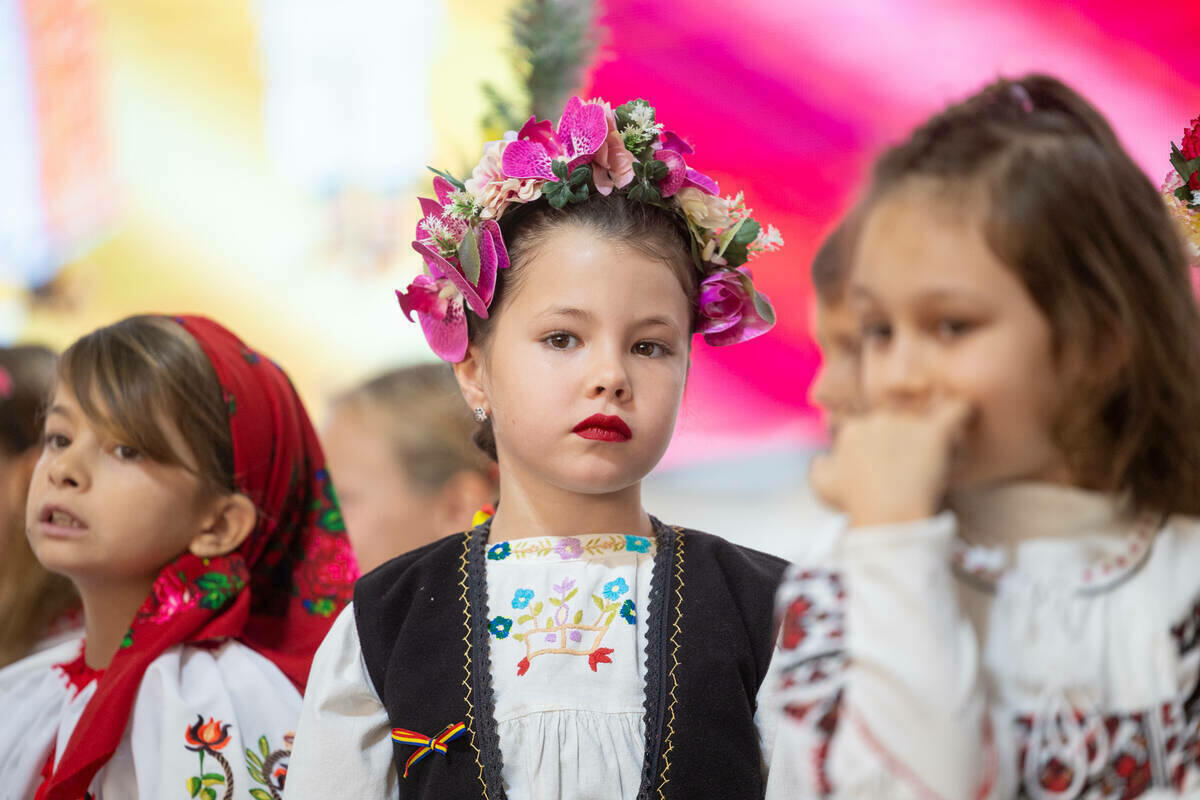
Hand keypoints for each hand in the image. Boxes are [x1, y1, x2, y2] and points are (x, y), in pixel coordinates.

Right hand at [810, 399, 971, 527]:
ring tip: (938, 449)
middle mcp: (878, 419)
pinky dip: (964, 412)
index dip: (879, 444)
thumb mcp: (823, 486)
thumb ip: (820, 465)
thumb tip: (825, 458)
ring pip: (927, 414)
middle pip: (898, 417)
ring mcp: (906, 423)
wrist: (886, 515)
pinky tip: (966, 417)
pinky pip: (958, 409)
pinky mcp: (935, 432)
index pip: (869, 426)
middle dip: (905, 435)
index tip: (885, 464)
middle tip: (912, 462)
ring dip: (932, 427)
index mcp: (853, 430)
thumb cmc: (855, 504)